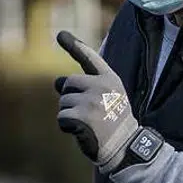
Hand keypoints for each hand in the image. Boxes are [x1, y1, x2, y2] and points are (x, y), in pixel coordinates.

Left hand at [54, 30, 139, 171]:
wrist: (125, 148)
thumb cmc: (113, 124)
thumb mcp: (107, 99)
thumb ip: (85, 87)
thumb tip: (57, 81)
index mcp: (111, 79)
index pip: (90, 58)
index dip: (74, 46)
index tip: (60, 34)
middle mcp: (103, 86)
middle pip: (68, 83)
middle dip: (70, 97)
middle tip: (87, 113)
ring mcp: (93, 100)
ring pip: (63, 101)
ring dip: (69, 114)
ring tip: (88, 124)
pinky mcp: (83, 116)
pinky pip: (62, 117)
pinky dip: (67, 126)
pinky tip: (82, 131)